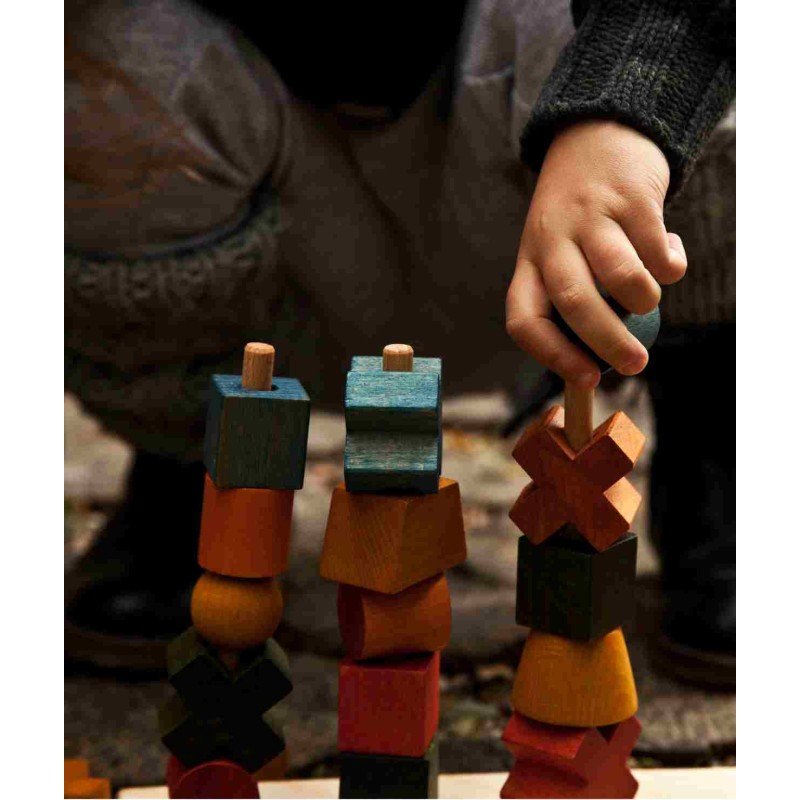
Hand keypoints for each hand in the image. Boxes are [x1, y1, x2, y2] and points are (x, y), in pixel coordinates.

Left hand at [506, 120, 686, 387]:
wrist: (596, 135)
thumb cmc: (577, 215)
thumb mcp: (555, 250)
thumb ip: (573, 297)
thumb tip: (601, 362)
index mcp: (529, 261)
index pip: (524, 319)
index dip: (551, 355)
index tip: (585, 379)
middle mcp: (552, 239)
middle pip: (573, 301)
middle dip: (607, 342)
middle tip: (636, 364)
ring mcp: (590, 216)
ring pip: (619, 274)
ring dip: (644, 300)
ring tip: (651, 303)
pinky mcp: (630, 196)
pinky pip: (657, 248)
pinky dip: (671, 266)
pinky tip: (669, 258)